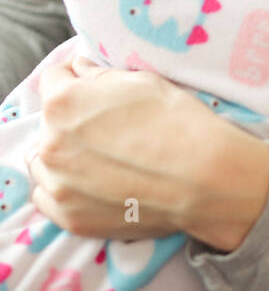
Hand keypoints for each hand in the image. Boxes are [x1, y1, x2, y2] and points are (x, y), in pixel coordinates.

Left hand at [30, 57, 268, 251]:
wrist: (202, 177)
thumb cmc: (175, 120)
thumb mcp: (140, 80)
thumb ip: (98, 75)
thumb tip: (79, 71)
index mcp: (63, 103)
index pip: (54, 78)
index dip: (76, 78)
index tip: (94, 87)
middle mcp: (51, 145)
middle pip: (48, 122)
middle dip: (71, 118)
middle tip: (106, 125)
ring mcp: (59, 186)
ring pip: (43, 162)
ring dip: (63, 155)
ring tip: (99, 156)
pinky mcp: (71, 219)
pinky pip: (48, 198)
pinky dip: (64, 188)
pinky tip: (92, 182)